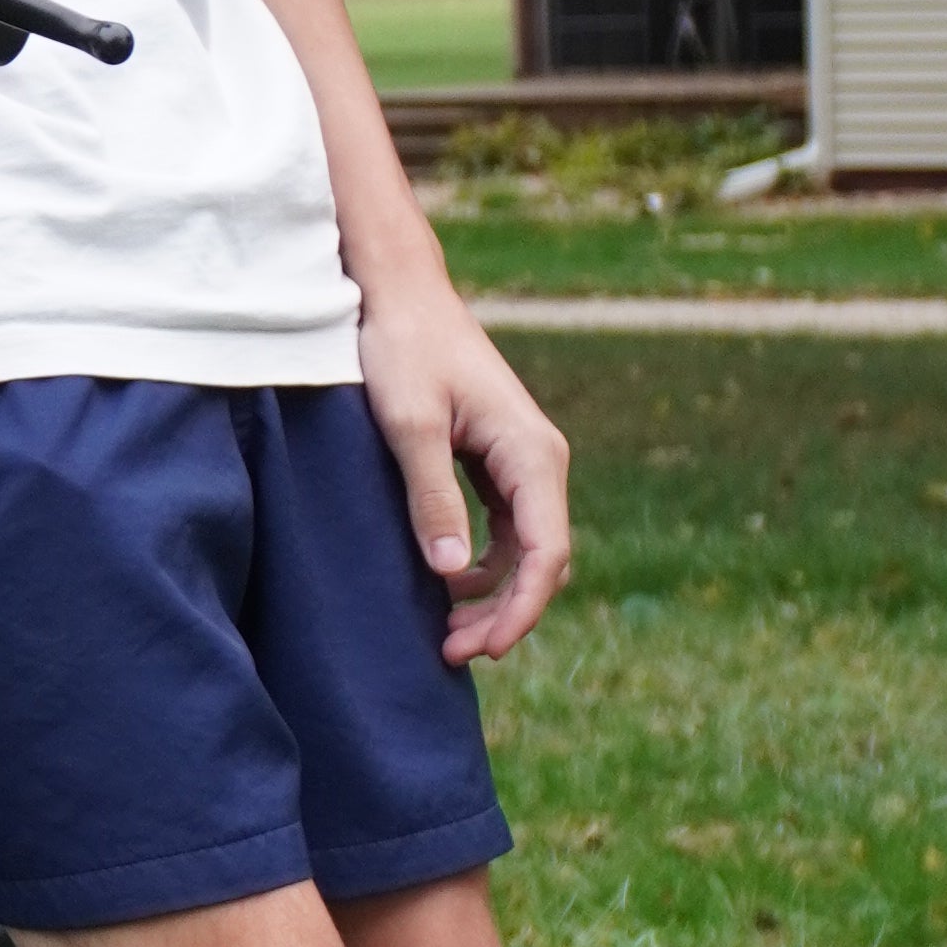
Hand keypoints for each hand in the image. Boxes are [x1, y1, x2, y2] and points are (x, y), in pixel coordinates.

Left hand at [356, 269, 569, 663]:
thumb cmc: (402, 348)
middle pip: (543, 560)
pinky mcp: (496, 460)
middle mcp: (540, 460)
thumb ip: (431, 497)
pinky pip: (505, 529)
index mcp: (532, 453)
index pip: (546, 554)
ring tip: (444, 632)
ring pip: (524, 550)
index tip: (480, 650)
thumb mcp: (408, 426)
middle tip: (452, 653)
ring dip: (493, 595)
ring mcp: (521, 461)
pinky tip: (442, 582)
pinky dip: (481, 564)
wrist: (399, 293)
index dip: (520, 611)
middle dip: (506, 614)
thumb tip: (453, 573)